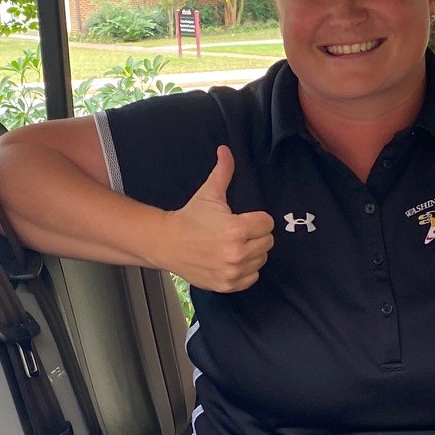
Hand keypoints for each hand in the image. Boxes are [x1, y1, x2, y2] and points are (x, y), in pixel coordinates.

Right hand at [161, 146, 273, 292]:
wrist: (167, 244)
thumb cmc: (190, 218)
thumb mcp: (208, 194)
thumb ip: (223, 172)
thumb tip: (226, 149)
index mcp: (236, 229)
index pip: (267, 223)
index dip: (257, 219)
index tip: (244, 218)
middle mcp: (237, 253)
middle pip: (267, 242)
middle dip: (256, 235)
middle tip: (238, 232)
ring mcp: (232, 272)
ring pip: (261, 260)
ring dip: (252, 252)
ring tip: (234, 245)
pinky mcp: (227, 285)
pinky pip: (252, 277)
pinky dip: (246, 270)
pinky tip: (232, 260)